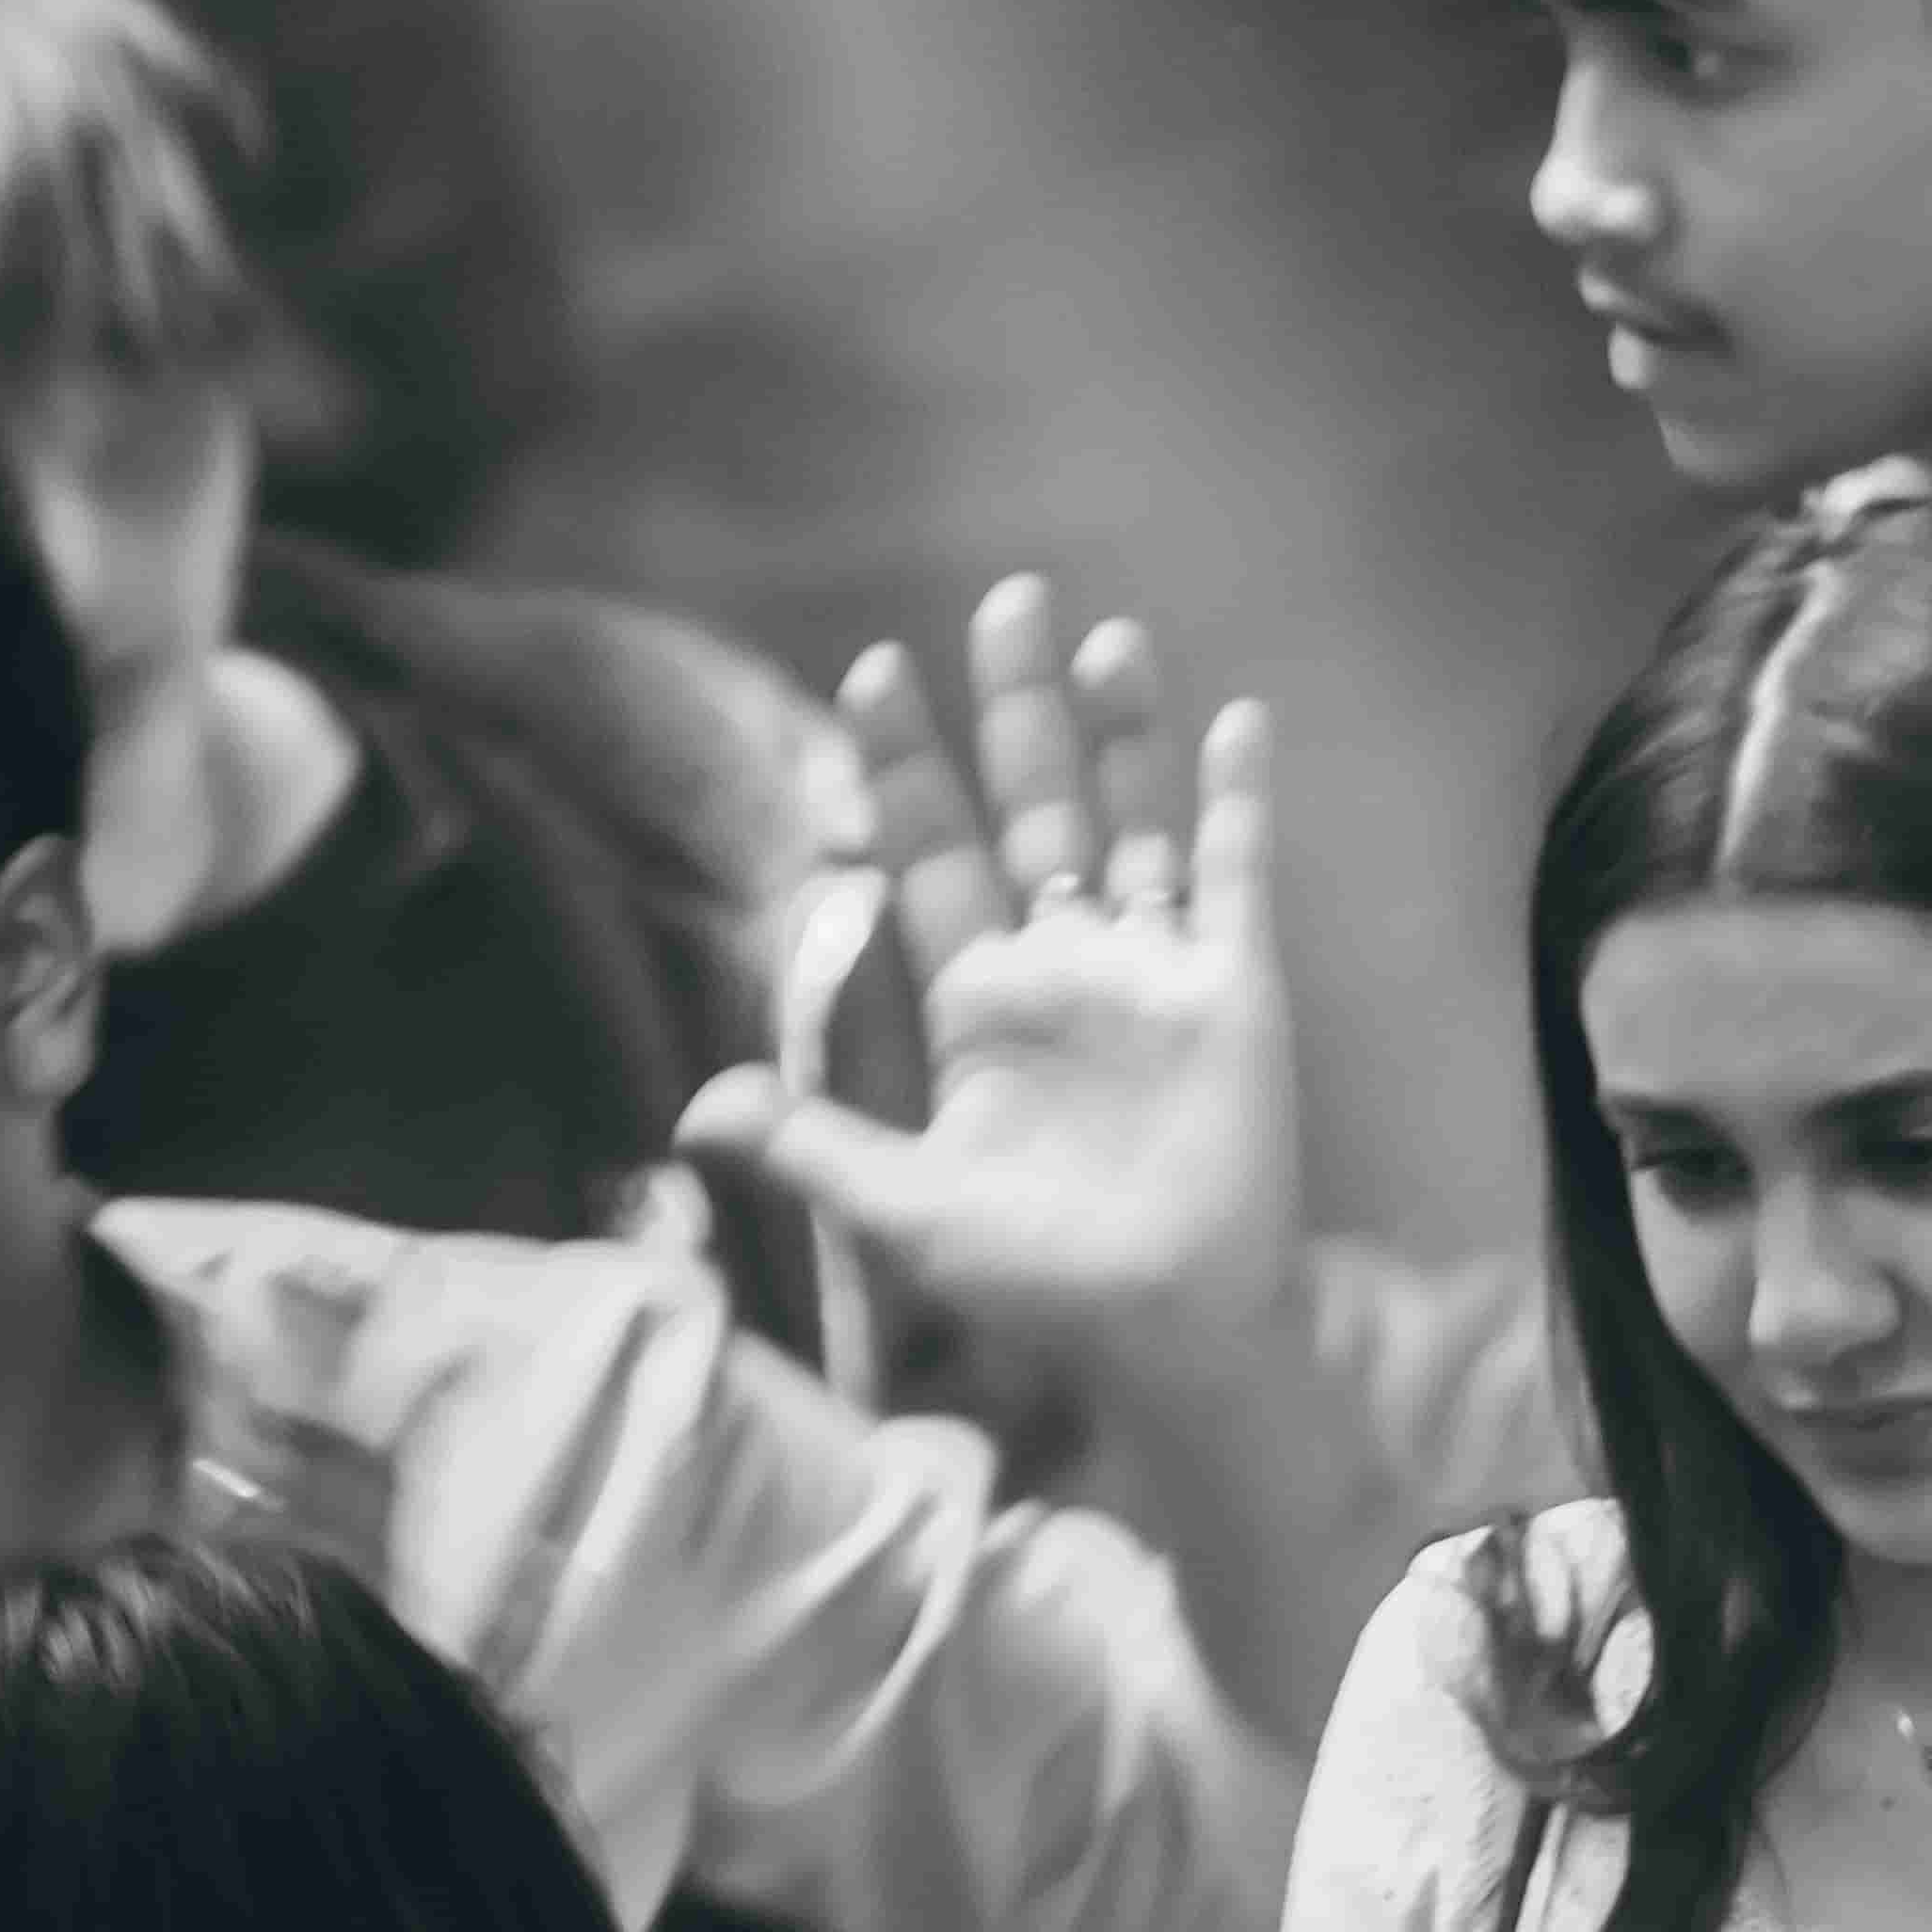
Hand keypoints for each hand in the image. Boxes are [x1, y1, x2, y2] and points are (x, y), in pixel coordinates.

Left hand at [677, 578, 1309, 1398]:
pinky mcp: (1235, 994)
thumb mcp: (903, 1212)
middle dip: (1015, 710)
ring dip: (1122, 735)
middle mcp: (1065, 969)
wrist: (1167, 1331)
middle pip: (1033, 809)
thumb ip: (811, 1147)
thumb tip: (695, 1112)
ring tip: (1104, 637)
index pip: (932, 858)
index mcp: (981, 1004)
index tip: (871, 675)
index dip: (903, 770)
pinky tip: (1236, 721)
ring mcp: (1153, 974)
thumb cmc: (1038, 1283)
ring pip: (1134, 823)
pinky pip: (1233, 878)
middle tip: (1003, 601)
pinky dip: (1236, 803)